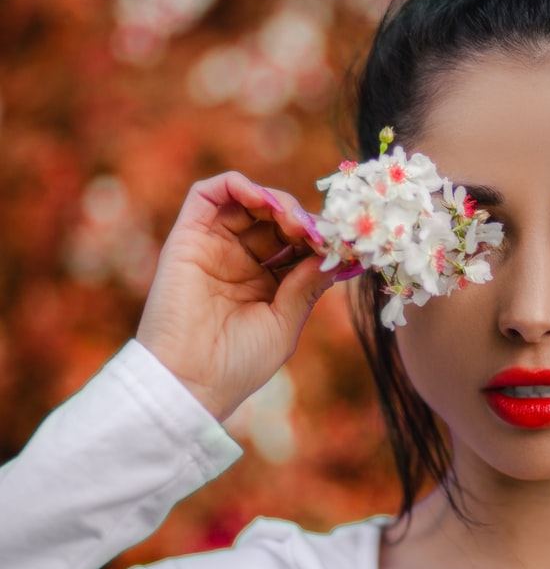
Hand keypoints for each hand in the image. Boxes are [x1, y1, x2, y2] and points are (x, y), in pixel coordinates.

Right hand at [137, 172, 342, 419]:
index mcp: (265, 282)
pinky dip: (240, 186)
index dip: (319, 238)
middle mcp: (239, 260)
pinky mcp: (187, 236)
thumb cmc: (238, 364)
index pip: (297, 244)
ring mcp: (213, 246)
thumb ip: (307, 284)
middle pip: (276, 219)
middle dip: (302, 219)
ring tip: (294, 222)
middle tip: (319, 234)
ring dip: (277, 201)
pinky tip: (266, 203)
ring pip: (248, 201)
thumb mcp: (285, 322)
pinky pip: (209, 193)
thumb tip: (336, 254)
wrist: (189, 382)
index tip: (342, 246)